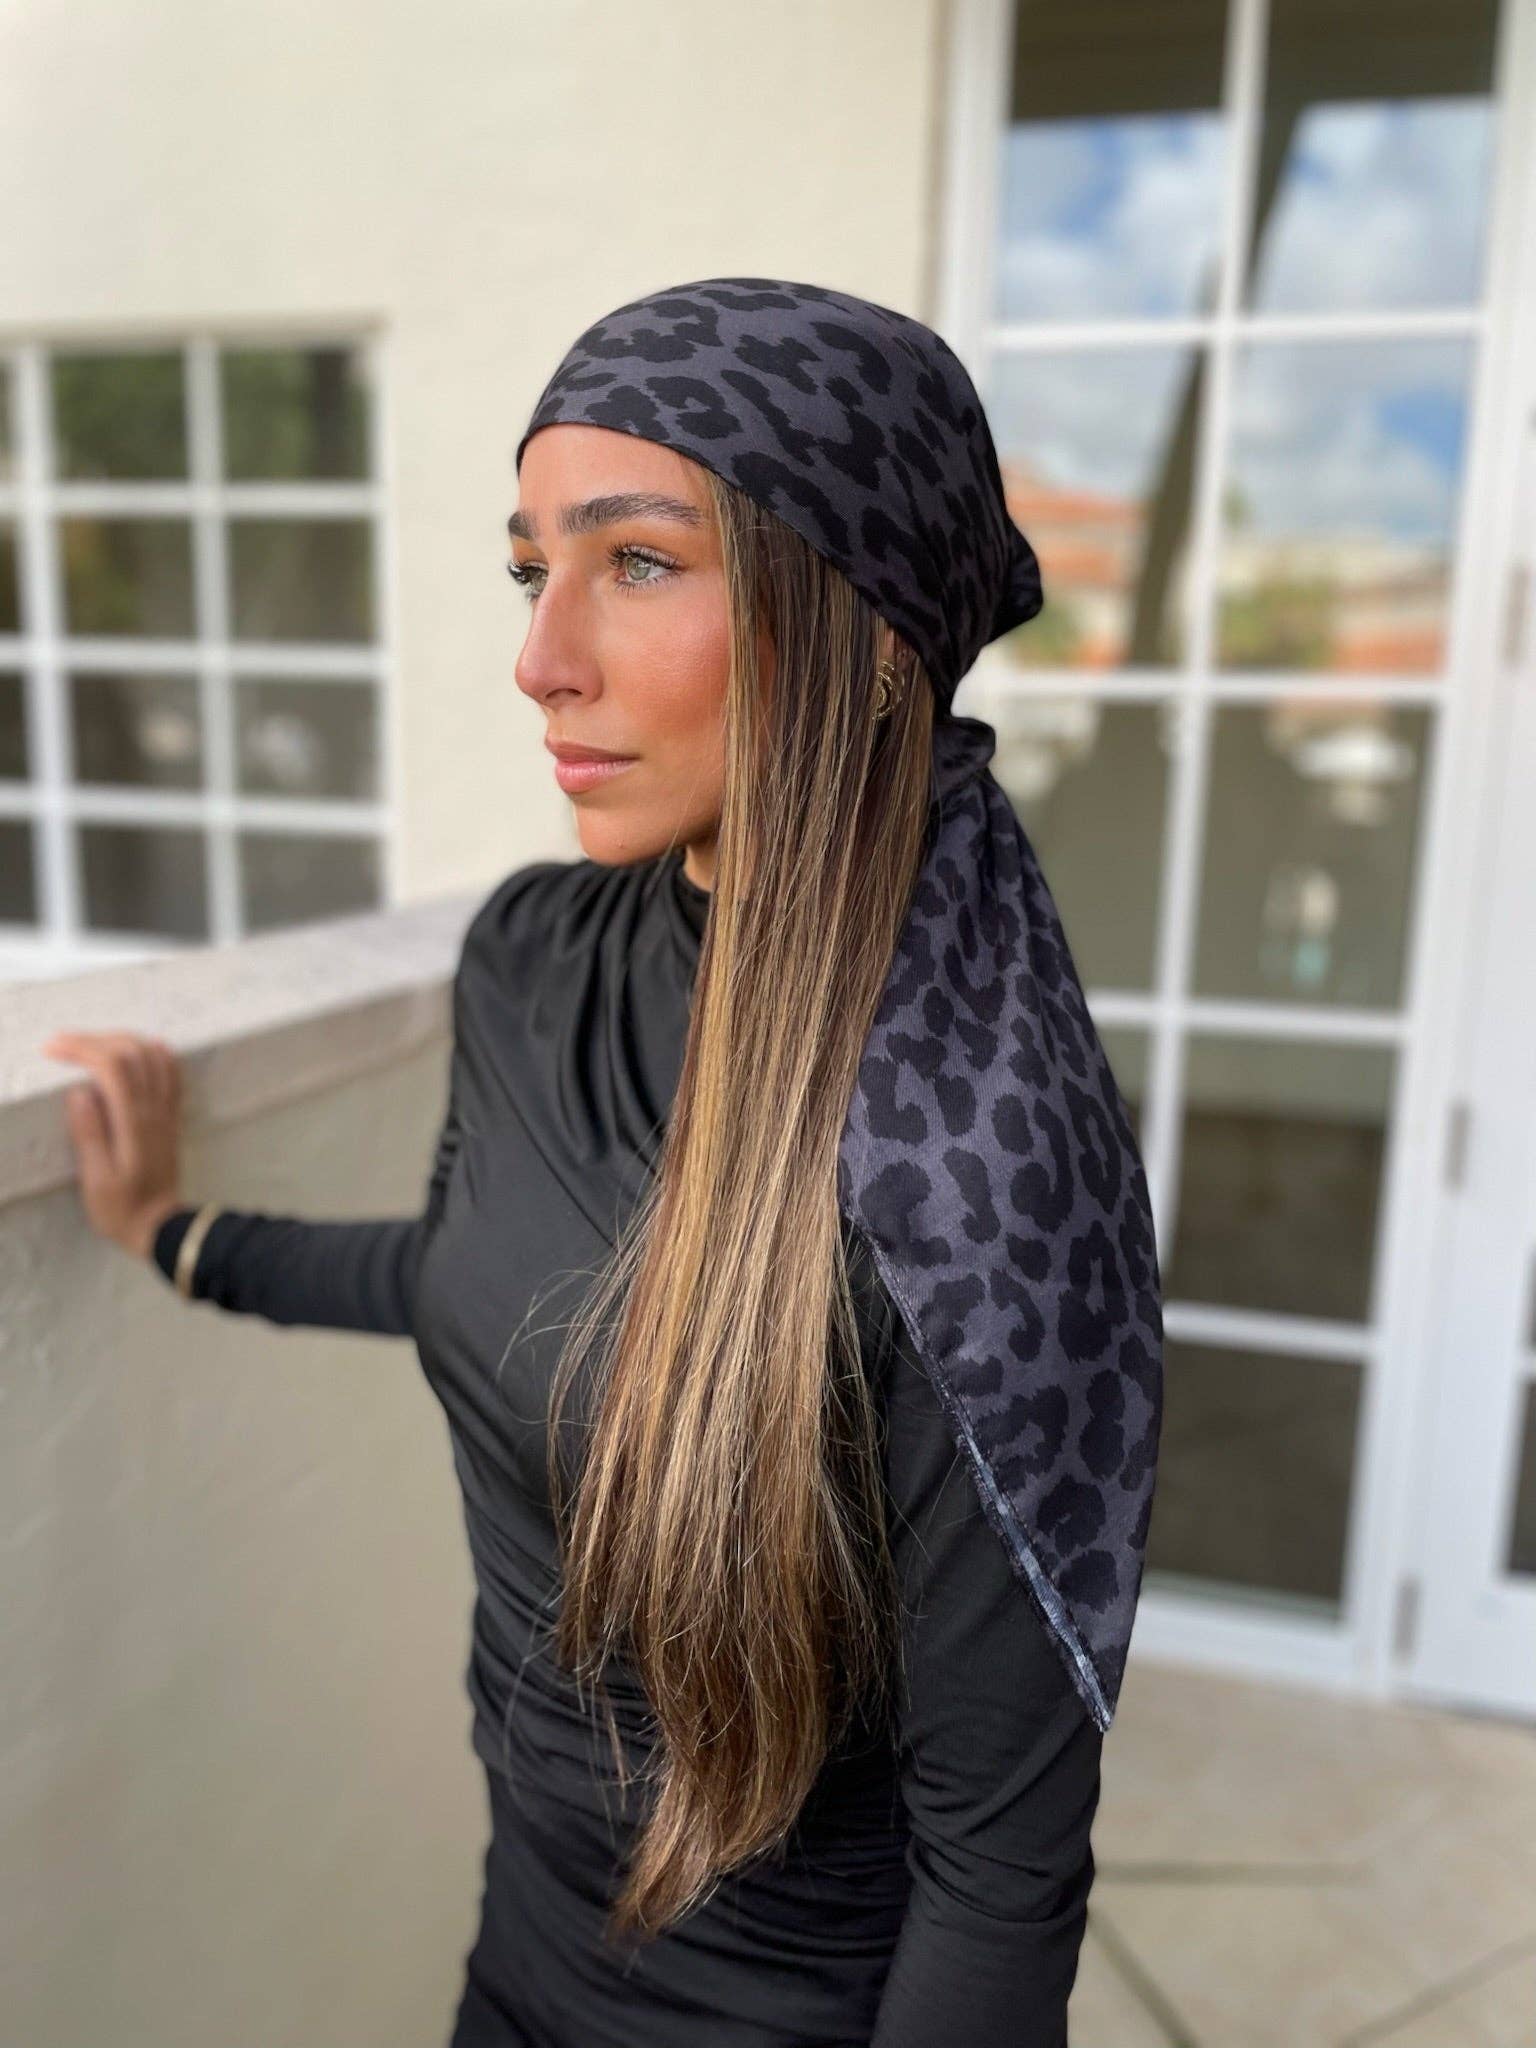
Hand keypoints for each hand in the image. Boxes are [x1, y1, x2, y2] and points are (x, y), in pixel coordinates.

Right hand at [41, 1030, 185, 1259]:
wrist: (162, 1227)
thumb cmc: (122, 1209)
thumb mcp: (96, 1180)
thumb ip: (90, 1135)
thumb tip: (79, 1093)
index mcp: (133, 1122)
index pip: (112, 1066)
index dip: (81, 1048)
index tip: (51, 1048)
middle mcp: (154, 1110)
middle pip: (131, 1052)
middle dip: (94, 1038)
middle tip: (61, 1043)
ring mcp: (166, 1112)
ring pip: (153, 1056)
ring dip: (121, 1039)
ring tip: (89, 1042)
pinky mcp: (171, 1118)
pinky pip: (171, 1074)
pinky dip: (157, 1053)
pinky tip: (145, 1046)